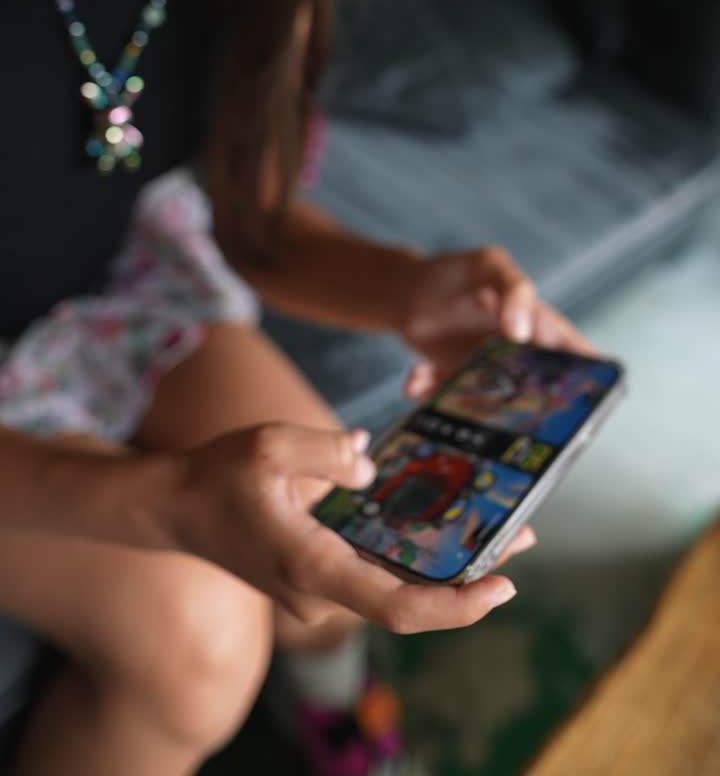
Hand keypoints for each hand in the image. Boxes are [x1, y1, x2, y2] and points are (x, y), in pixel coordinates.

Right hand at [165, 421, 532, 633]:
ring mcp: (318, 588)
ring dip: (444, 563)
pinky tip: (437, 518)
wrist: (170, 507)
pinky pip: (372, 568)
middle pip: (408, 598)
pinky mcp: (316, 573)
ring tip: (496, 524)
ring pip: (394, 585)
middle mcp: (321, 590)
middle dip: (469, 576)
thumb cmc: (215, 476)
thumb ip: (327, 449)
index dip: (457, 606)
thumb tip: (372, 464)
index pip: (398, 606)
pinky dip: (410, 551)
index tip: (504, 586)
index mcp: (313, 566)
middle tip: (523, 535)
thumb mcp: (269, 444)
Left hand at [397, 247, 595, 400]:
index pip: (580, 357)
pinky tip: (415, 381)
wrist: (407, 289)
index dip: (591, 382)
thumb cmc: (456, 272)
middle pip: (538, 395)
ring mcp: (489, 375)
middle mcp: (519, 357)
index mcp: (541, 327)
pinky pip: (450, 403)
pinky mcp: (458, 386)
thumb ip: (514, 288)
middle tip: (506, 417)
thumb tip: (523, 333)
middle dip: (526, 412)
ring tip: (443, 392)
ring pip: (491, 408)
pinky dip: (432, 396)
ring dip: (467, 407)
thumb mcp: (489, 265)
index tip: (580, 404)